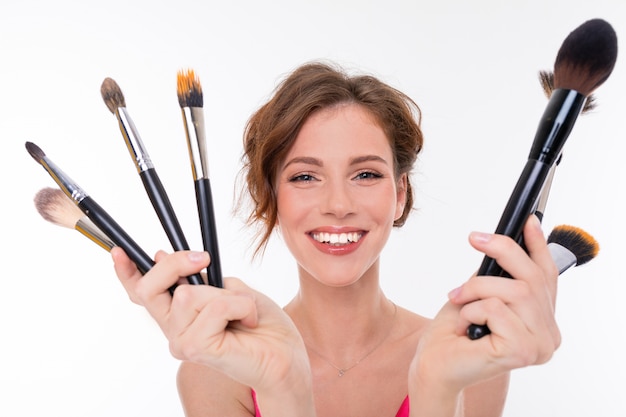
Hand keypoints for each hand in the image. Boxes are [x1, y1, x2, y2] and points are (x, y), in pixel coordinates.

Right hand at [111, 248, 311, 392]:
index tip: (118, 250)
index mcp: (179, 315)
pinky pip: (214, 307)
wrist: (286, 355)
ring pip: (189, 294)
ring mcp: (183, 342)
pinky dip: (240, 305)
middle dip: (174, 263)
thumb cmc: (262, 324)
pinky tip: (248, 320)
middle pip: (149, 288)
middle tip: (203, 258)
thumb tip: (162, 255)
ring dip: (226, 294)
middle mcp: (174, 330)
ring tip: (243, 310)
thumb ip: (200, 279)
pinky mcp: (198, 348)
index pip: (142, 294)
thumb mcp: (230, 289)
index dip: (127, 272)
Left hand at [410, 215, 560, 400]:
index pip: (547, 277)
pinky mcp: (521, 351)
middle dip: (502, 251)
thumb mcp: (479, 293)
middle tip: (475, 238)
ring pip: (515, 290)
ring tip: (459, 299)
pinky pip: (498, 309)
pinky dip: (474, 309)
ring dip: (478, 288)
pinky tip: (465, 326)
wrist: (432, 364)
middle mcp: (548, 334)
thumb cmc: (453, 332)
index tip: (528, 220)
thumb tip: (504, 242)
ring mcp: (539, 345)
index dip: (538, 246)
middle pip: (533, 278)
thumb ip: (500, 276)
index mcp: (542, 320)